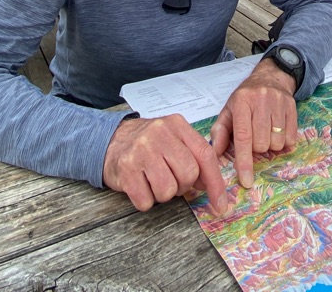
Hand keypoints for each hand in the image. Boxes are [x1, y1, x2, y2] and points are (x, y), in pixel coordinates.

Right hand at [102, 114, 226, 213]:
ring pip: (168, 190)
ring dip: (162, 194)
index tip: (221, 205)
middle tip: (170, 180)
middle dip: (183, 186)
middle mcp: (160, 133)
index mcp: (177, 124)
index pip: (205, 155)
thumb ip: (193, 157)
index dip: (215, 183)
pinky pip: (146, 200)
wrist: (110, 141)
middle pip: (188, 174)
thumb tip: (211, 186)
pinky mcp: (126, 169)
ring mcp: (141, 150)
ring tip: (153, 180)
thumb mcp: (173, 140)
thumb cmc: (147, 144)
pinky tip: (139, 185)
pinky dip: (145, 200)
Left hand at [210, 58, 297, 189]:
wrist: (269, 77)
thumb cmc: (245, 98)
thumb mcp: (228, 110)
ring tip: (266, 132)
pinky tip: (278, 130)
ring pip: (277, 142)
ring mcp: (278, 102)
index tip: (246, 181)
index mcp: (241, 102)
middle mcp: (260, 100)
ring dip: (271, 145)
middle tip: (255, 138)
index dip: (244, 161)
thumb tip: (215, 154)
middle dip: (257, 148)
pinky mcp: (292, 105)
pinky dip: (285, 142)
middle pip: (261, 143)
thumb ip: (219, 132)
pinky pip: (291, 138)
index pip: (243, 137)